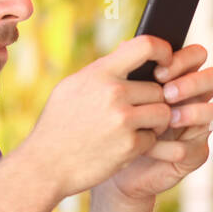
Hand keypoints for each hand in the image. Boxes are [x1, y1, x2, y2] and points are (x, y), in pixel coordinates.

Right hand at [26, 34, 176, 198]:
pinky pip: (153, 138)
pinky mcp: (130, 146)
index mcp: (100, 72)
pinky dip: (144, 144)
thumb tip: (128, 49)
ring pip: (163, 113)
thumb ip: (102, 71)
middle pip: (159, 88)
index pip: (146, 46)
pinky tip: (125, 145)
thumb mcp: (71, 87)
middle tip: (140, 112)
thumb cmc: (57, 124)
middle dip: (153, 101)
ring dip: (155, 122)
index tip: (167, 62)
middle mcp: (114, 92)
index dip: (164, 51)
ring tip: (138, 127)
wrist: (44, 165)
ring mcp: (123, 120)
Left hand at [107, 43, 212, 201]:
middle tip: (167, 94)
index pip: (197, 56)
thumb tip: (126, 45)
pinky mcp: (195, 155)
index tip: (158, 72)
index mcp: (180, 78)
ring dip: (193, 112)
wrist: (108, 159)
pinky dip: (167, 147)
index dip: (184, 59)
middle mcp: (196, 99)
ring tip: (168, 119)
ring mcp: (200, 127)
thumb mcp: (119, 91)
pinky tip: (148, 147)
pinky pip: (192, 148)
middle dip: (193, 83)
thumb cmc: (116, 120)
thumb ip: (127, 68)